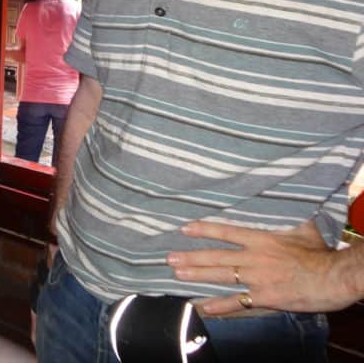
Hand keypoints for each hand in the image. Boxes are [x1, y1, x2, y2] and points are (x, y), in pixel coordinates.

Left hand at [167, 219, 353, 313]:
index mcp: (262, 240)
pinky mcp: (264, 299)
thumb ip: (287, 215)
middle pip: (217, 257)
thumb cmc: (320, 253)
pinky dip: (218, 306)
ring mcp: (257, 280)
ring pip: (221, 277)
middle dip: (191, 257)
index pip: (226, 232)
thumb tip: (282, 196)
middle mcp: (254, 259)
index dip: (204, 230)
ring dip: (197, 276)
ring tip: (177, 274)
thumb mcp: (303, 227)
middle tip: (169, 257)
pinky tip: (202, 307)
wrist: (333, 278)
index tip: (185, 228)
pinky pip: (237, 303)